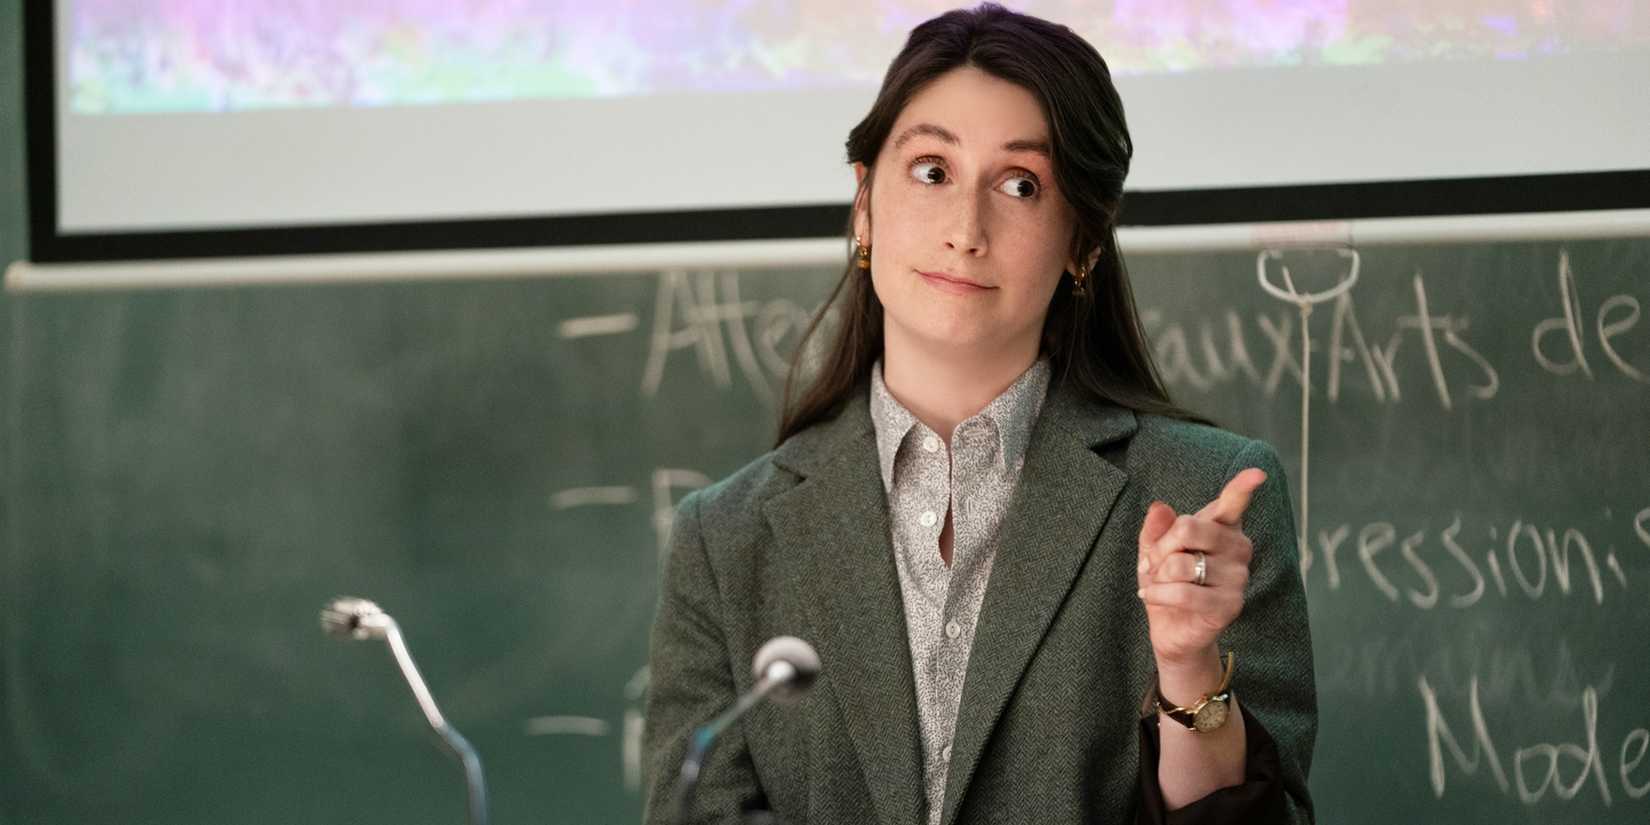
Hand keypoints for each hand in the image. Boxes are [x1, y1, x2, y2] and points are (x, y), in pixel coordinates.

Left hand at [1136, 469, 1266, 670]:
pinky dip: (1158, 594)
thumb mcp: (1154, 550)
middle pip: (1188, 527)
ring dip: (1158, 576)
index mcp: (1223, 528)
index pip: (1233, 503)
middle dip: (1160, 547)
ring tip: (1160, 584)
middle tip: (1155, 563)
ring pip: (1181, 564)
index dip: (1243, 487)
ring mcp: (1238, 577)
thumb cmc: (1167, 581)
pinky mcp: (1231, 605)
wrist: (1172, 628)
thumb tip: (1159, 507)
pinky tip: (1151, 596)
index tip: (1258, 473)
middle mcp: (1238, 548)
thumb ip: (1156, 528)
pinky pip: (1183, 593)